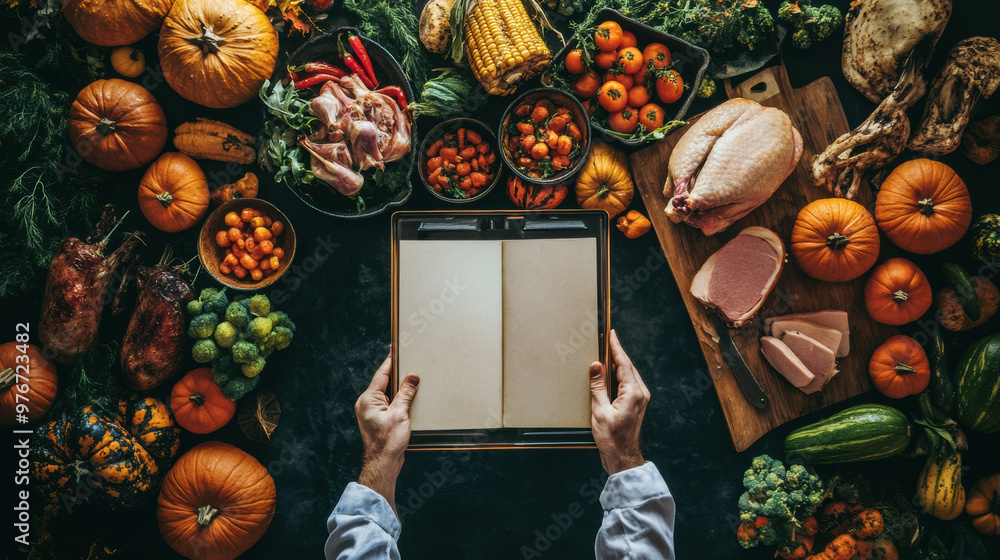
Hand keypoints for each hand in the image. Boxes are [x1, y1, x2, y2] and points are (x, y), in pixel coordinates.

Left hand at [355, 351, 419, 507]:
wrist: (383, 464)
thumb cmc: (388, 442)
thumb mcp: (400, 414)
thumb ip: (406, 393)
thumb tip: (412, 377)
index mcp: (368, 399)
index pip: (382, 374)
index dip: (391, 361)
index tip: (396, 349)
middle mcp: (367, 404)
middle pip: (384, 382)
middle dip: (398, 373)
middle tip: (408, 360)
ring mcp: (373, 412)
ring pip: (388, 393)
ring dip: (400, 387)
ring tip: (412, 376)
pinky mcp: (380, 420)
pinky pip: (390, 403)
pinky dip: (400, 398)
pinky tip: (410, 396)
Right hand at [589, 329, 649, 474]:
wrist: (623, 457)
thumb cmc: (611, 438)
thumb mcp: (600, 411)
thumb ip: (598, 386)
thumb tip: (596, 366)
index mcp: (633, 393)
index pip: (623, 363)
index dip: (616, 347)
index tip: (612, 334)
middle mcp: (640, 393)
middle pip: (628, 366)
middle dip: (617, 352)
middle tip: (607, 339)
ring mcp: (640, 398)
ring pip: (629, 374)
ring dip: (618, 363)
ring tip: (607, 352)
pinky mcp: (637, 403)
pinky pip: (628, 383)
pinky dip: (619, 374)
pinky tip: (610, 373)